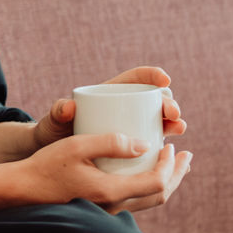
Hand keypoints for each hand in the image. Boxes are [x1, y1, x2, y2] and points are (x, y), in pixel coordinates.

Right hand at [17, 132, 192, 214]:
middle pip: (159, 196)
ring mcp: (108, 211)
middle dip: (176, 175)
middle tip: (186, 157)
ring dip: (166, 182)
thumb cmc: (47, 166)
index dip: (169, 165)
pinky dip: (149, 186)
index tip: (170, 146)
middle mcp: (114, 207)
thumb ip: (110, 143)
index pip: (156, 183)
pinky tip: (145, 174)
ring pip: (149, 201)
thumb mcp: (77, 146)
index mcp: (111, 191)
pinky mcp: (101, 210)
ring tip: (173, 165)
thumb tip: (144, 144)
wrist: (23, 190)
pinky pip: (136, 201)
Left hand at [33, 66, 186, 151]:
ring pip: (159, 121)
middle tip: (171, 112)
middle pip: (154, 100)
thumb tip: (68, 107)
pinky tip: (174, 151)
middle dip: (168, 103)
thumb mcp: (54, 121)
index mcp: (110, 94)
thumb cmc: (55, 132)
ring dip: (174, 122)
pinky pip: (155, 143)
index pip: (136, 79)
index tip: (164, 80)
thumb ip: (57, 112)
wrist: (55, 157)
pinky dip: (167, 145)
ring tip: (178, 127)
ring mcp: (133, 127)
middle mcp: (126, 108)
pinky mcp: (135, 146)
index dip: (153, 75)